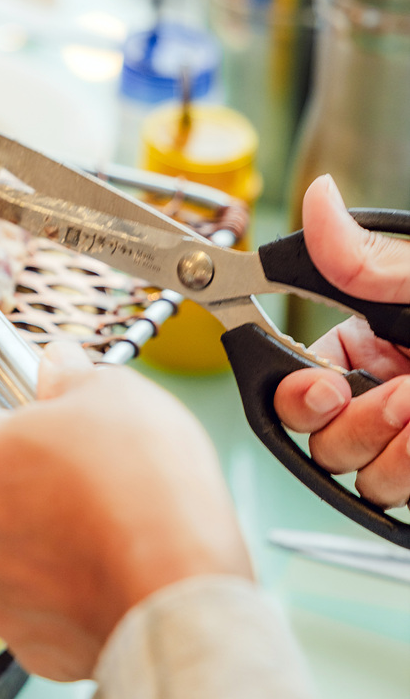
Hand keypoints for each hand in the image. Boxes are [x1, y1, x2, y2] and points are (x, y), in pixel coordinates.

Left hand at [0, 341, 251, 681]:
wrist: (177, 590)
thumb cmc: (143, 491)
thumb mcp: (115, 391)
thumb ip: (72, 374)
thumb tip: (59, 364)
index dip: (28, 430)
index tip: (59, 435)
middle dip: (35, 489)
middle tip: (94, 483)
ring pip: (16, 556)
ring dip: (50, 545)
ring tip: (110, 533)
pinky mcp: (29, 641)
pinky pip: (43, 608)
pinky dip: (71, 596)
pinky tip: (111, 577)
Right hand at [274, 175, 409, 508]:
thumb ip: (371, 261)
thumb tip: (317, 201)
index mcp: (374, 341)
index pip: (300, 376)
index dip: (299, 391)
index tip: (327, 388)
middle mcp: (388, 390)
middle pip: (322, 436)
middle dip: (359, 425)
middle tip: (403, 401)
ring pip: (361, 475)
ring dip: (396, 453)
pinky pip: (399, 497)